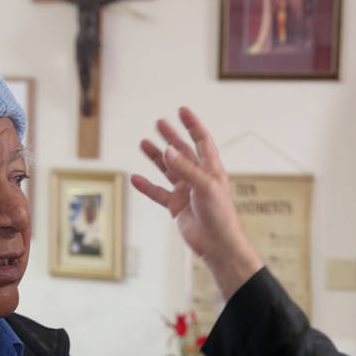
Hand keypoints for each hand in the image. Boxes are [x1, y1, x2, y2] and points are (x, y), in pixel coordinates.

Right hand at [131, 107, 262, 298]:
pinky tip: (135, 178)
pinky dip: (146, 186)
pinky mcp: (176, 207)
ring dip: (156, 157)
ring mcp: (186, 192)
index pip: (202, 141)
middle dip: (171, 137)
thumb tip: (168, 151)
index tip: (182, 111)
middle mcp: (198, 178)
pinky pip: (158, 193)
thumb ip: (186, 168)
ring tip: (143, 143)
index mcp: (211, 169)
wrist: (217, 244)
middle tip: (159, 123)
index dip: (193, 125)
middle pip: (183, 152)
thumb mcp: (205, 187)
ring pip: (168, 170)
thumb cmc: (220, 215)